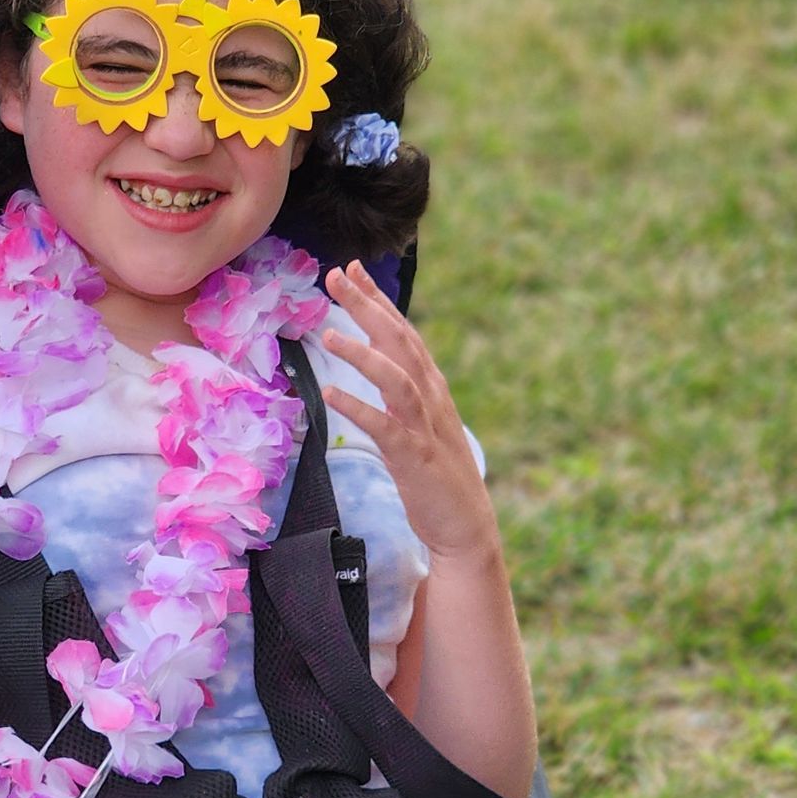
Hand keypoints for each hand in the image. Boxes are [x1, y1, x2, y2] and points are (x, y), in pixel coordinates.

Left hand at [320, 260, 501, 562]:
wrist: (466, 527)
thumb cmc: (437, 475)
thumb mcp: (419, 422)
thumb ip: (400, 388)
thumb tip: (373, 355)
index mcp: (431, 387)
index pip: (402, 332)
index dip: (378, 300)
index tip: (352, 270)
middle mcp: (431, 399)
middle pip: (400, 342)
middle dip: (368, 307)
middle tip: (336, 276)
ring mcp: (425, 427)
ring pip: (396, 378)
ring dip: (364, 354)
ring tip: (330, 332)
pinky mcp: (415, 458)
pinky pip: (385, 427)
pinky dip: (359, 408)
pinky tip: (333, 393)